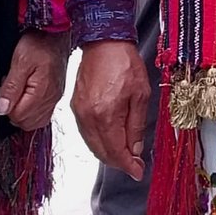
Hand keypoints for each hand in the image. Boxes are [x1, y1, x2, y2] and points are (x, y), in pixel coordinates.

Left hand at [0, 30, 70, 131]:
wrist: (56, 32)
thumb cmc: (40, 42)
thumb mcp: (19, 60)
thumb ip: (11, 87)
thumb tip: (2, 108)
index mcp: (42, 91)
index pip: (19, 117)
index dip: (6, 107)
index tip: (4, 90)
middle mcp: (51, 98)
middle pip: (27, 123)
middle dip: (14, 112)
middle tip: (10, 92)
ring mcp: (55, 97)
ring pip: (36, 121)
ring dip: (23, 112)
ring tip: (18, 93)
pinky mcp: (56, 93)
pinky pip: (43, 113)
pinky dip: (32, 110)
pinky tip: (27, 96)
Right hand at [73, 39, 152, 179]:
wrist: (103, 42)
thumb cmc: (124, 63)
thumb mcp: (140, 95)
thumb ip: (136, 125)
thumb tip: (136, 149)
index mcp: (105, 115)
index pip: (116, 151)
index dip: (128, 165)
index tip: (138, 172)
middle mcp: (88, 117)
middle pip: (102, 152)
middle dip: (119, 162)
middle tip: (134, 164)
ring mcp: (79, 112)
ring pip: (92, 145)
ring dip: (108, 154)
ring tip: (125, 155)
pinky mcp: (75, 106)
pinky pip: (86, 133)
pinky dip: (98, 142)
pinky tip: (110, 141)